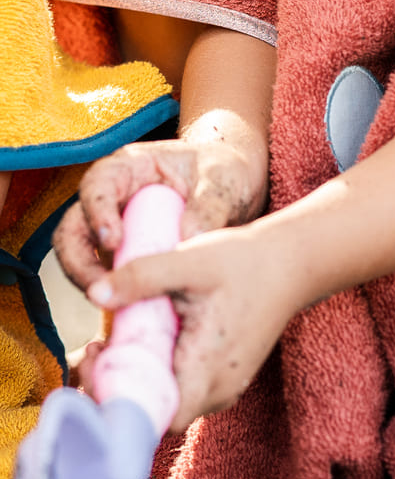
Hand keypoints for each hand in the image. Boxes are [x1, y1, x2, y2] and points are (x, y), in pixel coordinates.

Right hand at [53, 138, 266, 295]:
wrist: (237, 187)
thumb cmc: (226, 171)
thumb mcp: (224, 180)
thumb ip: (210, 203)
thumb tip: (189, 236)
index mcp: (132, 167)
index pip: (98, 184)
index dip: (97, 212)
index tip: (113, 241)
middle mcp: (114, 196)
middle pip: (74, 226)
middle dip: (78, 260)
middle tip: (100, 289)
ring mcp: (116, 227)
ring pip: (80, 256)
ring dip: (89, 282)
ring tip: (113, 304)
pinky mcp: (125, 255)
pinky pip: (107, 276)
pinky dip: (113, 294)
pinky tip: (129, 312)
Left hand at [87, 224, 296, 430]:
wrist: (292, 261)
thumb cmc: (245, 261)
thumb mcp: (192, 260)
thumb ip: (143, 276)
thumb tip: (95, 293)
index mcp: (208, 366)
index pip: (155, 415)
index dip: (119, 395)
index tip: (99, 356)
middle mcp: (219, 388)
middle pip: (156, 412)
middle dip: (121, 385)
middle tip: (98, 346)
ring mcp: (225, 386)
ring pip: (170, 402)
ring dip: (141, 379)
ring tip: (119, 341)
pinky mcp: (227, 377)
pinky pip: (185, 390)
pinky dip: (162, 373)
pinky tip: (152, 341)